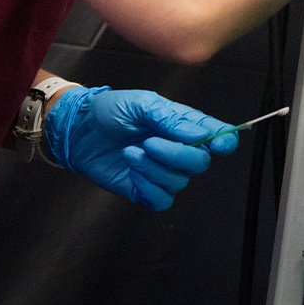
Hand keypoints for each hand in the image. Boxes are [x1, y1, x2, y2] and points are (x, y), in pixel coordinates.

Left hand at [43, 87, 238, 210]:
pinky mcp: (145, 190)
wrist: (79, 130)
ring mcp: (162, 172)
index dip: (224, 141)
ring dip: (153, 168)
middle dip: (176, 155)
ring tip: (131, 152)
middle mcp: (178, 150)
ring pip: (178, 182)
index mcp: (183, 125)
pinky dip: (148, 187)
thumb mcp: (141, 104)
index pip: (217, 136)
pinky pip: (162, 200)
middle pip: (199, 163)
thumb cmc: (110, 110)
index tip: (219, 144)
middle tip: (149, 143)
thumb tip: (201, 135)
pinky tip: (133, 171)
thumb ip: (171, 119)